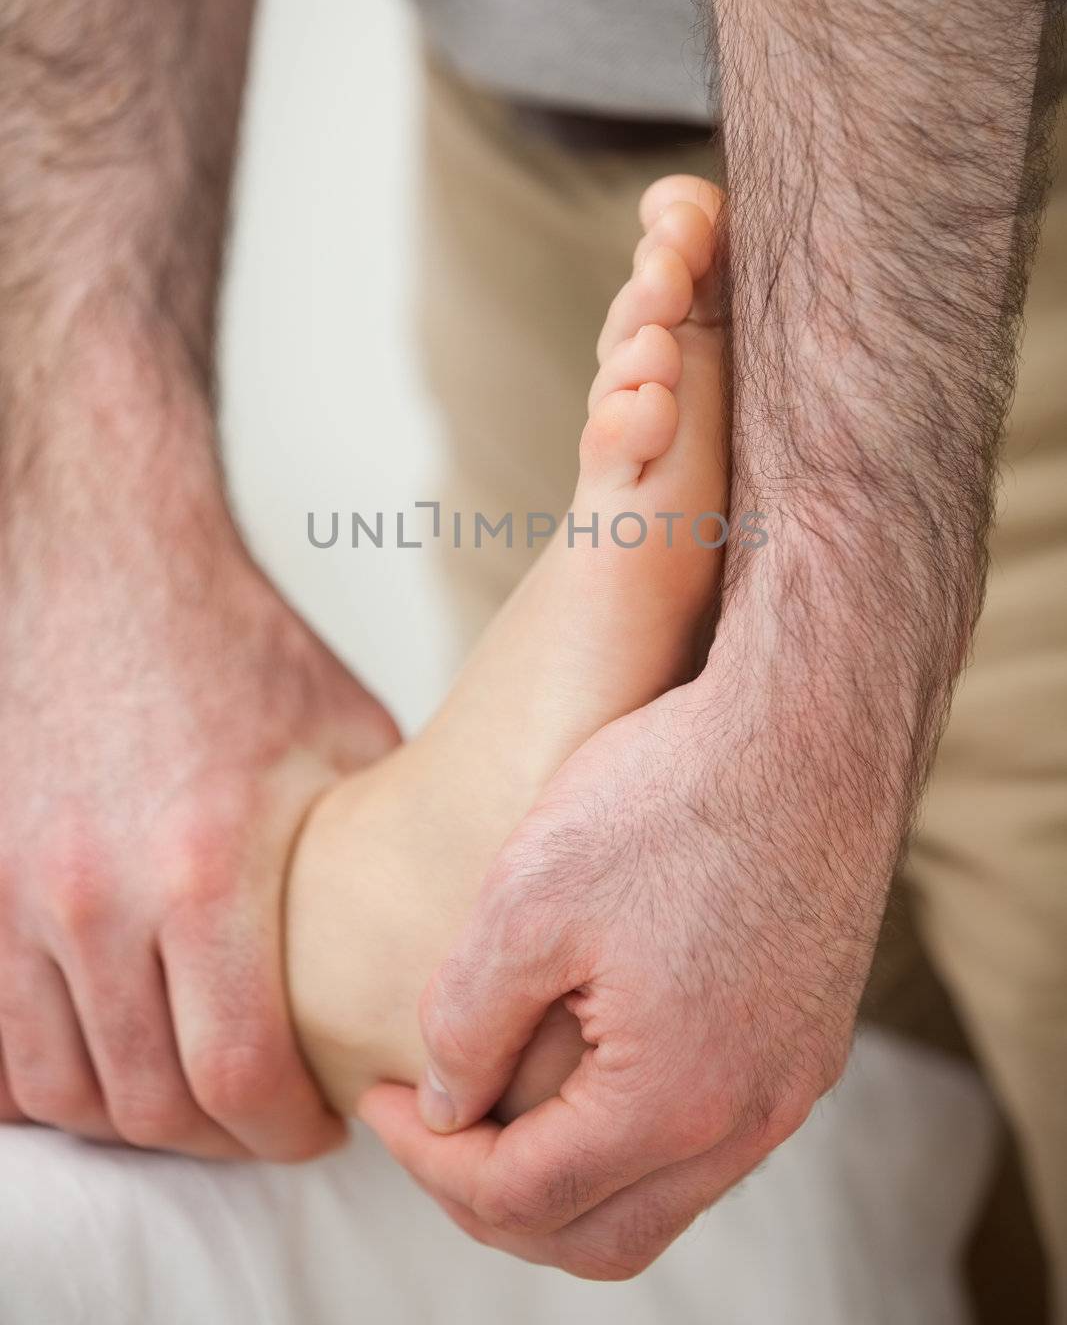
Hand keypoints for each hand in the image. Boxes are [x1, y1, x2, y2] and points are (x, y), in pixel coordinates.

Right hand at [0, 461, 397, 1160]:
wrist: (110, 565)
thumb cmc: (237, 649)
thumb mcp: (345, 740)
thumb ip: (377, 852)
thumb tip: (432, 933)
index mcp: (205, 867)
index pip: (237, 1075)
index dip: (284, 1130)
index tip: (316, 1126)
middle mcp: (98, 896)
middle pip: (146, 1102)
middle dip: (218, 1139)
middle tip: (261, 1123)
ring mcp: (18, 891)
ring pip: (60, 1084)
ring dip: (129, 1118)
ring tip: (188, 1100)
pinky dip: (42, 1074)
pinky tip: (102, 1060)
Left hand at [359, 673, 891, 1278]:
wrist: (812, 720)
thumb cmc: (671, 794)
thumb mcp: (528, 900)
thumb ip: (468, 1023)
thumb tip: (446, 1103)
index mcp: (675, 1102)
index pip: (524, 1198)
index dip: (429, 1163)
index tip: (379, 1100)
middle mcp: (748, 1119)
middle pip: (600, 1236)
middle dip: (493, 1200)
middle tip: (431, 1129)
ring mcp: (791, 1082)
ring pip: (661, 1196)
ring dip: (567, 1176)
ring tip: (499, 1102)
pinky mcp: (809, 1036)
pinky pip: (710, 1135)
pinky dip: (630, 1132)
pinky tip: (588, 1058)